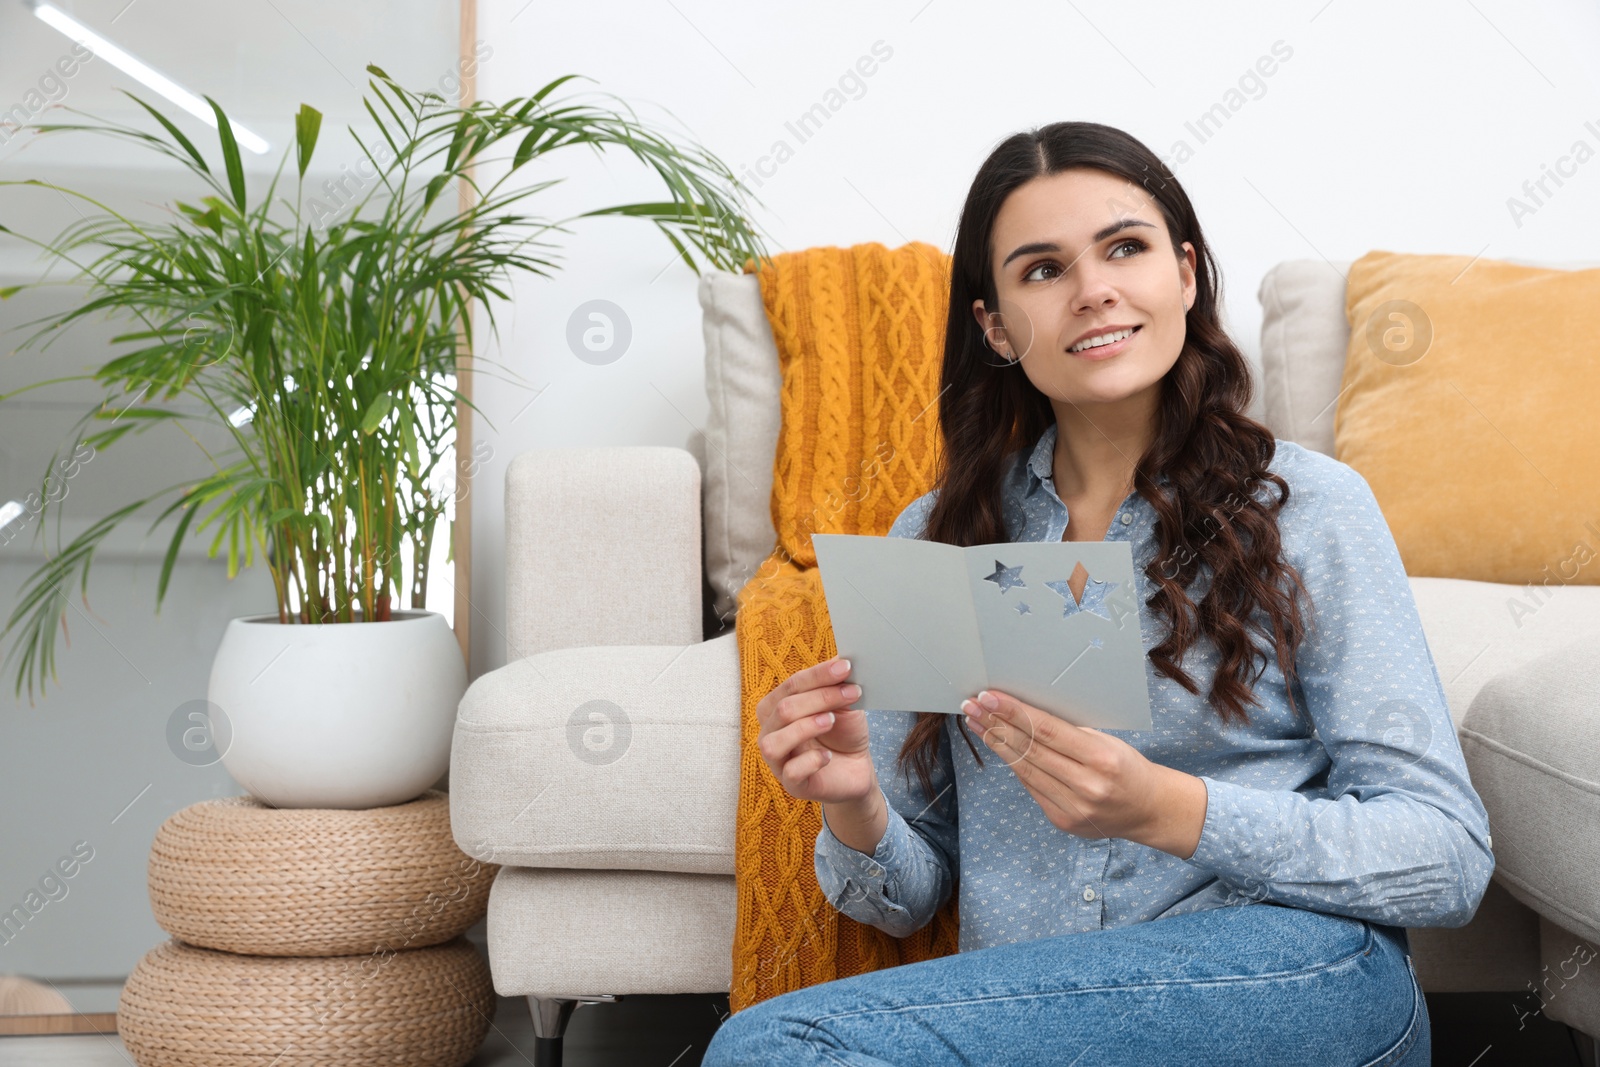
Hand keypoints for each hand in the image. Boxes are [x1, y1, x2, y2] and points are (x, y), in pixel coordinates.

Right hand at [756, 655, 876, 804]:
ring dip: (805, 727)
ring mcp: (778, 761)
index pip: (790, 686)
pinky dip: (811, 760)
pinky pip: (790, 772)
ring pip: (773, 742)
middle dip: (820, 697)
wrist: (857, 767)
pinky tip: (828, 755)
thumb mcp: (842, 704)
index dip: (818, 675)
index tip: (846, 668)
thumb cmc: (843, 733)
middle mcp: (771, 732)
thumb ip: (836, 684)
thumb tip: (841, 658)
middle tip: (851, 693)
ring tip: (831, 721)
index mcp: (777, 708)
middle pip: (783, 709)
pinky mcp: (792, 785)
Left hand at [961, 688, 1202, 855]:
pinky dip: (1014, 765)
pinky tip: (999, 746)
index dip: (1014, 713)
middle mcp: (1086, 786)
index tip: (989, 697)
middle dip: (996, 725)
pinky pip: (1031, 787)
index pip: (1047, 731)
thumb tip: (1023, 714)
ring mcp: (1072, 807)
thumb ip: (1069, 733)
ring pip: (1024, 770)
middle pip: (1030, 750)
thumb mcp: (1107, 741)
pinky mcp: (1062, 820)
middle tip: (971, 706)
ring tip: (976, 723)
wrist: (1149, 810)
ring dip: (996, 743)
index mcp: (1101, 759)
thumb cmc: (1127, 766)